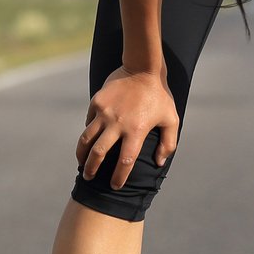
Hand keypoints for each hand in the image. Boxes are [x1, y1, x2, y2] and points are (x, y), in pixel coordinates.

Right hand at [76, 66, 178, 189]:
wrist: (143, 68)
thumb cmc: (159, 96)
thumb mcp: (171, 120)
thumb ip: (168, 143)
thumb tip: (159, 162)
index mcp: (136, 131)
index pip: (125, 162)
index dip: (119, 177)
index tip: (115, 185)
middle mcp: (118, 124)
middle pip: (98, 153)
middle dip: (91, 169)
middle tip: (89, 177)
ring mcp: (104, 112)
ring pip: (87, 139)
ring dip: (82, 154)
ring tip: (81, 163)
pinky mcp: (97, 102)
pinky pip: (89, 122)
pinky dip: (88, 132)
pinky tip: (90, 139)